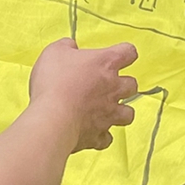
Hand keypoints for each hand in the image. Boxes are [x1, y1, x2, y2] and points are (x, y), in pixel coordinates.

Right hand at [28, 36, 139, 151]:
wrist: (52, 118)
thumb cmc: (54, 82)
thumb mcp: (54, 52)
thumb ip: (66, 47)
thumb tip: (71, 47)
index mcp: (106, 63)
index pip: (128, 52)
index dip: (124, 53)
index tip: (117, 55)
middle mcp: (113, 88)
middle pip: (132, 85)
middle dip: (123, 85)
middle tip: (108, 85)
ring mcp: (108, 114)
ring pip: (128, 114)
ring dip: (120, 112)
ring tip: (107, 110)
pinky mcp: (98, 135)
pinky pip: (106, 138)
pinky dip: (101, 136)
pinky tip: (91, 132)